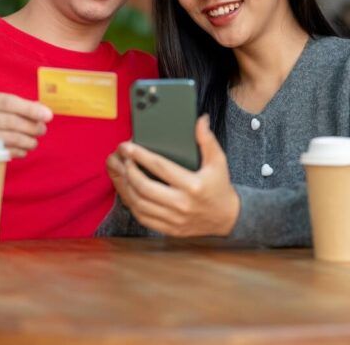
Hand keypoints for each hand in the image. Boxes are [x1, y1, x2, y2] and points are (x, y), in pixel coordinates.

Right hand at [0, 90, 51, 158]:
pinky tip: (23, 150)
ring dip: (27, 141)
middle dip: (31, 127)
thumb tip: (45, 111)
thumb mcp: (3, 108)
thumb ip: (24, 107)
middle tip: (42, 130)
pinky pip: (3, 151)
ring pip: (9, 137)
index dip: (30, 109)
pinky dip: (18, 151)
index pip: (9, 102)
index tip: (49, 116)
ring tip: (34, 142)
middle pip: (10, 121)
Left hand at [110, 115, 239, 237]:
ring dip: (126, 187)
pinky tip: (129, 191)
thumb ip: (208, 140)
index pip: (160, 168)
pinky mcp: (169, 229)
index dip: (141, 156)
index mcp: (193, 186)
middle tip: (123, 159)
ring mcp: (174, 219)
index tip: (128, 147)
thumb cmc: (219, 186)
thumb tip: (200, 120)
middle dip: (129, 171)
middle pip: (145, 187)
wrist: (227, 218)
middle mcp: (182, 204)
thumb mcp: (218, 162)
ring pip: (140, 204)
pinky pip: (143, 217)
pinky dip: (131, 203)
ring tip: (122, 172)